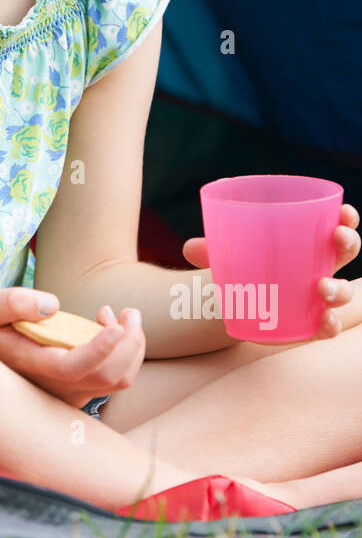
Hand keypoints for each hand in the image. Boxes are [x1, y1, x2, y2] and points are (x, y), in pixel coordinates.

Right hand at [0, 286, 145, 407]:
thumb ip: (13, 302)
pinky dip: (123, 352)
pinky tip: (106, 326)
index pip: (73, 369)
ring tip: (116, 314)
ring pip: (119, 380)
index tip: (115, 325)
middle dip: (130, 341)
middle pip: (110, 377)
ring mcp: (71, 394)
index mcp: (32, 365)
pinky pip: (115, 379)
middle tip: (129, 311)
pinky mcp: (81, 392)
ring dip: (130, 345)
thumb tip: (52, 306)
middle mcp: (55, 388)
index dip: (100, 349)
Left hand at [183, 202, 360, 338]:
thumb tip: (190, 248)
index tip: (345, 211)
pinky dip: (329, 325)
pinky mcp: (310, 323)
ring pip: (343, 291)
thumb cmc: (243, 269)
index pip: (335, 226)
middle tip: (338, 236)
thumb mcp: (229, 256)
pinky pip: (328, 326)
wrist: (239, 305)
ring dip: (339, 288)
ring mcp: (317, 297)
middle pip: (345, 253)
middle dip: (348, 243)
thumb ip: (212, 251)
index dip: (347, 220)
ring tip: (322, 286)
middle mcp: (319, 267)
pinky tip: (323, 321)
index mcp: (307, 244)